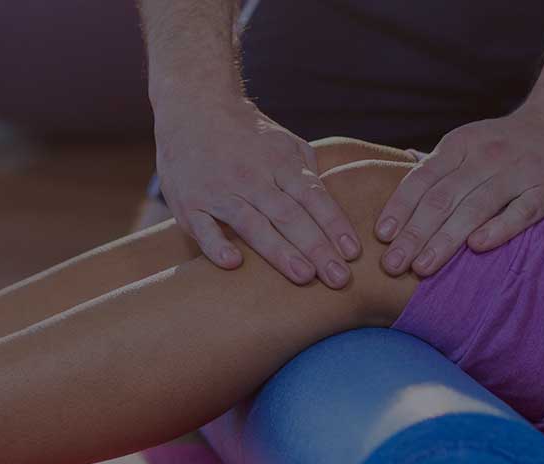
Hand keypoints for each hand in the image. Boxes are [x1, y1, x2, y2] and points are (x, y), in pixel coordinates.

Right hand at [154, 99, 361, 287]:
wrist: (192, 106)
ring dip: (280, 252)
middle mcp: (252, 177)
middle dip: (317, 248)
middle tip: (339, 278)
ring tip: (304, 276)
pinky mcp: (190, 204)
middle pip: (289, 216)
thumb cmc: (245, 132)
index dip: (334, 225)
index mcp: (279, 163)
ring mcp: (219, 191)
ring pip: (253, 224)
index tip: (353, 253)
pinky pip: (204, 227)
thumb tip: (332, 205)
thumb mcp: (283, 141)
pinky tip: (234, 263)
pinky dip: (217, 245)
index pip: (313, 197)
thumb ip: (307, 171)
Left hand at [374, 106, 543, 276]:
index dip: (400, 207)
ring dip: (446, 238)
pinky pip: (523, 210)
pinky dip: (499, 227)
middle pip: (443, 198)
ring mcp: (520, 171)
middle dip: (414, 233)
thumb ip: (438, 167)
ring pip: (476, 206)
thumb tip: (397, 192)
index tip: (381, 237)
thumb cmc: (509, 143)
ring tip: (422, 267)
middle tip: (392, 265)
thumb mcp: (470, 143)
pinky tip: (477, 247)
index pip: (423, 179)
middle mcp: (487, 155)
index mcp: (461, 145)